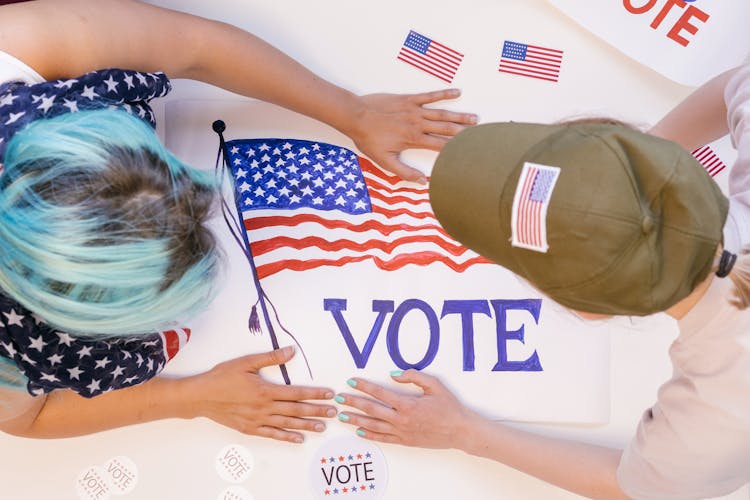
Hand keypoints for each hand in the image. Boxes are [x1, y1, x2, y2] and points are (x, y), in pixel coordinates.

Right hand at [184, 346, 335, 442]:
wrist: (200, 396)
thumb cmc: (222, 377)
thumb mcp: (246, 362)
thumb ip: (271, 358)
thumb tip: (291, 351)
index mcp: (265, 390)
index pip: (296, 393)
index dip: (315, 393)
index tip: (329, 394)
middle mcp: (264, 407)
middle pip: (296, 410)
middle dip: (316, 410)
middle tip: (333, 412)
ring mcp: (257, 420)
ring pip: (287, 423)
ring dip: (306, 425)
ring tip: (322, 426)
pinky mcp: (250, 428)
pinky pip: (272, 434)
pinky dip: (286, 437)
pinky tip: (299, 438)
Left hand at [335, 369, 479, 448]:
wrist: (460, 430)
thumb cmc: (449, 407)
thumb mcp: (434, 385)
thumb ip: (413, 376)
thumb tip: (394, 374)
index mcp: (408, 404)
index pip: (380, 393)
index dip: (364, 386)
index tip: (351, 381)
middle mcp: (402, 419)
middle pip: (371, 410)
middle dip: (353, 403)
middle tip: (338, 398)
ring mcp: (402, 432)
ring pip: (373, 426)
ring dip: (356, 420)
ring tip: (342, 416)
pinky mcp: (405, 441)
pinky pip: (383, 438)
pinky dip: (369, 435)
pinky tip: (359, 432)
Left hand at [347, 90, 477, 183]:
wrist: (355, 116)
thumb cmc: (368, 139)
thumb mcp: (384, 161)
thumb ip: (404, 171)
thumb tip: (421, 181)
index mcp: (414, 139)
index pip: (440, 145)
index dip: (456, 148)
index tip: (469, 151)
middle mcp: (418, 124)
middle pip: (446, 128)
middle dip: (464, 132)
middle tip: (479, 134)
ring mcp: (414, 110)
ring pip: (442, 113)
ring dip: (459, 115)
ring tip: (474, 118)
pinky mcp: (409, 99)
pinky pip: (430, 95)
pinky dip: (444, 93)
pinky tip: (457, 92)